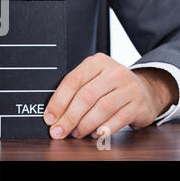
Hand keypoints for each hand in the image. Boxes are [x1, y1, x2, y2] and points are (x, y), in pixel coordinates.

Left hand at [44, 53, 178, 138]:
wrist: (145, 90)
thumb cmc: (110, 86)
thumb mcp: (93, 79)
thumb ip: (75, 91)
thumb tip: (54, 115)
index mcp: (97, 62)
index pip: (72, 81)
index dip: (58, 101)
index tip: (50, 118)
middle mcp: (114, 71)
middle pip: (86, 96)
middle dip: (69, 117)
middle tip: (59, 131)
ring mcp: (129, 87)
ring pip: (102, 108)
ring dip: (85, 124)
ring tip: (76, 133)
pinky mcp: (139, 104)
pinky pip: (118, 119)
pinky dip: (103, 129)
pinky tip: (95, 134)